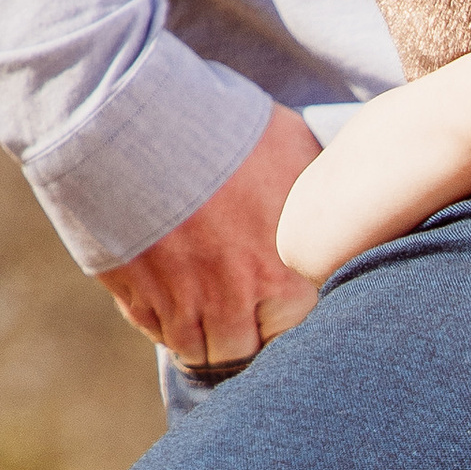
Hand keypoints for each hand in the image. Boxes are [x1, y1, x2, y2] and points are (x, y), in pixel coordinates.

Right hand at [97, 103, 322, 366]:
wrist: (136, 118)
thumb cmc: (224, 129)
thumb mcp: (293, 151)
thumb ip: (315, 199)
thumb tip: (337, 208)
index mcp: (285, 277)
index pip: (295, 332)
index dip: (286, 317)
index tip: (279, 301)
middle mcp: (233, 302)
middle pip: (243, 351)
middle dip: (245, 337)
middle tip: (243, 315)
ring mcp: (179, 302)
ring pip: (197, 351)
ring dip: (203, 337)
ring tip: (207, 314)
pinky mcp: (134, 292)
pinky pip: (154, 329)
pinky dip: (162, 321)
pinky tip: (170, 296)